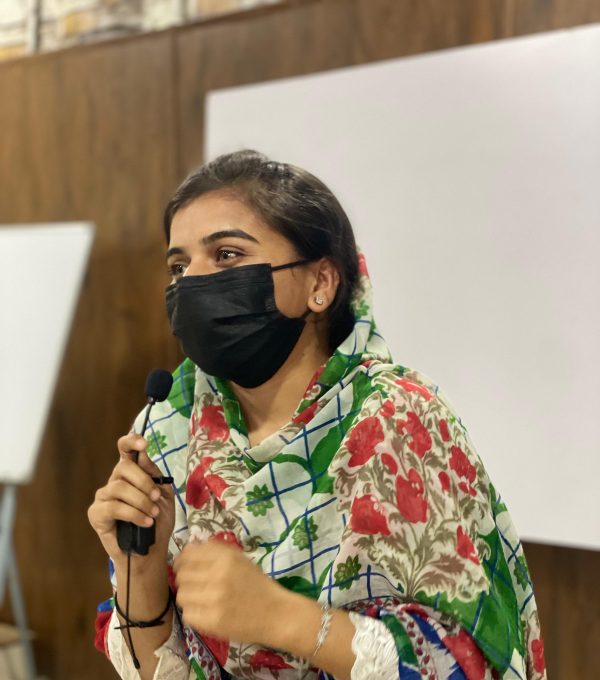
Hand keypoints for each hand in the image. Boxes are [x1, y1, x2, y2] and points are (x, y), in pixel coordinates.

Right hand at [87, 432, 174, 563]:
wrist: (151, 550)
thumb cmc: (157, 520)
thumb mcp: (163, 495)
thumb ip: (153, 474)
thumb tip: (143, 455)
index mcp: (131, 473)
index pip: (124, 449)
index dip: (131, 442)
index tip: (143, 445)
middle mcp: (115, 481)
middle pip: (123, 467)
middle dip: (144, 482)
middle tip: (156, 498)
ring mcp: (103, 497)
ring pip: (119, 488)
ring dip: (141, 501)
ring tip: (152, 514)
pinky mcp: (97, 514)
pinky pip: (114, 507)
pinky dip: (133, 514)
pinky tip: (145, 522)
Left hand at [173, 540, 291, 646]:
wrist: (276, 613)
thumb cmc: (257, 584)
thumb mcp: (240, 559)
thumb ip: (215, 550)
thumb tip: (189, 548)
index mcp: (225, 557)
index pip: (187, 555)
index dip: (183, 561)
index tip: (185, 567)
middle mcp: (218, 575)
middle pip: (181, 575)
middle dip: (186, 580)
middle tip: (196, 585)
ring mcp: (214, 600)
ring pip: (182, 596)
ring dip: (189, 597)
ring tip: (201, 600)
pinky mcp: (213, 622)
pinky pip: (188, 615)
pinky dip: (194, 614)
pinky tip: (205, 612)